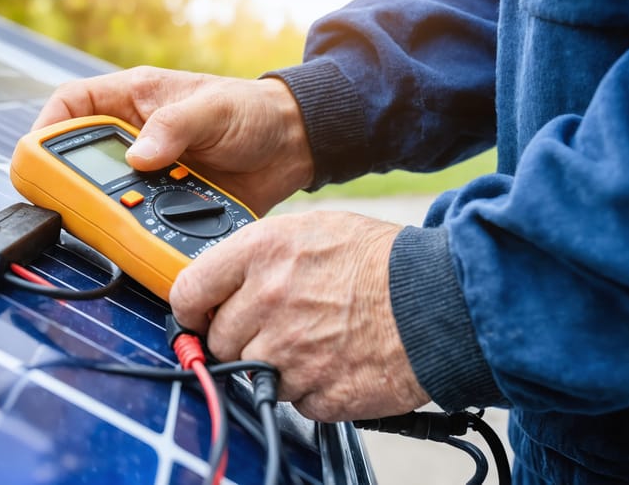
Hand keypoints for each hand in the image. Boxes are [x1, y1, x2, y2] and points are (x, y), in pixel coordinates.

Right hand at [33, 66, 313, 214]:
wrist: (292, 147)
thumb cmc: (251, 111)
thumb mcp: (213, 109)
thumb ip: (175, 127)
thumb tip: (137, 156)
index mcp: (135, 100)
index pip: (74, 104)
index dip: (47, 126)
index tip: (35, 155)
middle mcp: (134, 138)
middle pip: (80, 159)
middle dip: (70, 181)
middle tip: (69, 202)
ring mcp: (149, 173)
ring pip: (106, 195)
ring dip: (106, 211)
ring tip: (114, 223)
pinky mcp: (167, 202)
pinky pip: (139, 220)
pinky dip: (137, 232)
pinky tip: (142, 239)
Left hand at [170, 211, 429, 420]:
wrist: (440, 301)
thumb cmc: (380, 261)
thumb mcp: (312, 230)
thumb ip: (259, 256)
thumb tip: (221, 283)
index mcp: (262, 253)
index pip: (188, 292)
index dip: (191, 310)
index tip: (198, 318)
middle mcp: (269, 301)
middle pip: (219, 340)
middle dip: (241, 337)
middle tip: (277, 326)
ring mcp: (290, 352)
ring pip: (251, 373)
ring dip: (275, 363)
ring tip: (315, 339)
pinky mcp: (316, 392)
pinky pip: (291, 398)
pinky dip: (308, 386)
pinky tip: (335, 360)